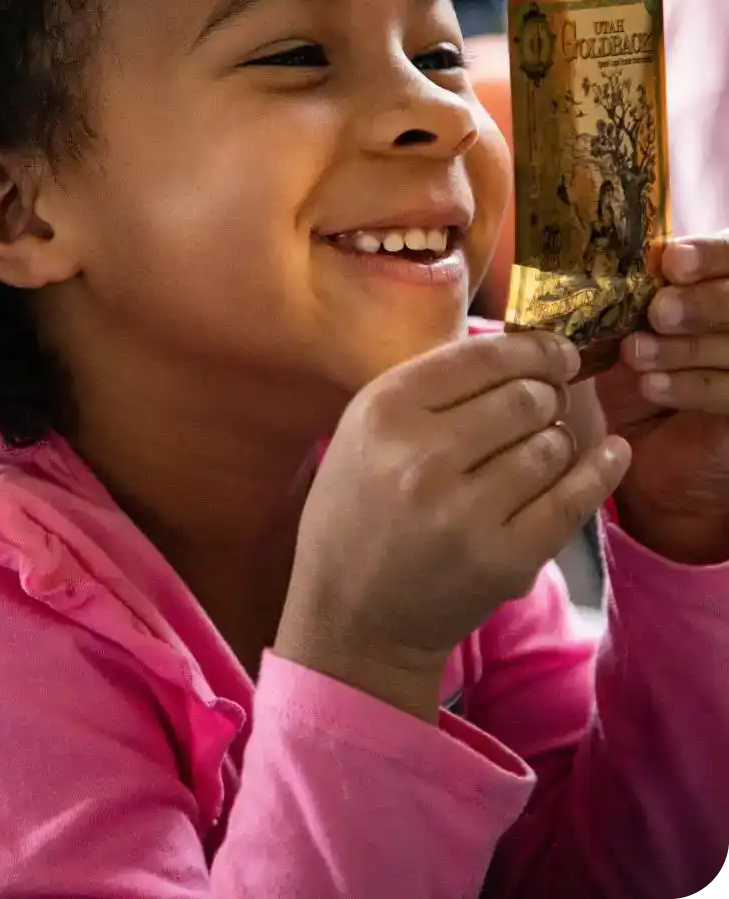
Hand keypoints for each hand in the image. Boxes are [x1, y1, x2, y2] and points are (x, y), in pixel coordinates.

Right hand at [276, 332, 629, 721]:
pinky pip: (572, 498)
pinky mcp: (502, 558)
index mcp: (382, 412)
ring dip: (558, 440)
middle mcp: (420, 456)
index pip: (480, 357)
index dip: (532, 348)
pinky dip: (599, 470)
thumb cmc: (360, 512)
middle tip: (548, 403)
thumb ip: (430, 387)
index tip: (556, 352)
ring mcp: (463, 511)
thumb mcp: (365, 431)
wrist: (352, 617)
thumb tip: (516, 348)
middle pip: (525, 396)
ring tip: (542, 449)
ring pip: (552, 444)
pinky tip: (611, 453)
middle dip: (547, 395)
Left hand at [613, 234, 728, 563]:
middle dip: (700, 302)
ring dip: (683, 347)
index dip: (710, 255)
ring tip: (636, 354)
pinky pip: (728, 390)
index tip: (673, 262)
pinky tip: (651, 386)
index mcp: (715, 284)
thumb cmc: (628, 372)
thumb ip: (627, 293)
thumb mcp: (624, 325)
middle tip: (658, 312)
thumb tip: (592, 258)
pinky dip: (690, 385)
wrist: (644, 448)